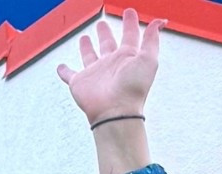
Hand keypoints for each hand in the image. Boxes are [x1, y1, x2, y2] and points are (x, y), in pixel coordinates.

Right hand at [57, 8, 162, 125]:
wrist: (116, 112)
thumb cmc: (133, 89)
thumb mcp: (148, 59)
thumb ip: (152, 39)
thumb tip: (161, 22)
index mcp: (127, 58)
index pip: (129, 36)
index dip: (130, 23)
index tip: (130, 12)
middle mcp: (111, 65)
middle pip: (108, 45)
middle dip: (105, 34)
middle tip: (102, 24)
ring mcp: (95, 74)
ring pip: (89, 57)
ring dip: (87, 48)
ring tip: (85, 38)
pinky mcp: (80, 83)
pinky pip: (70, 75)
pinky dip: (64, 71)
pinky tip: (61, 67)